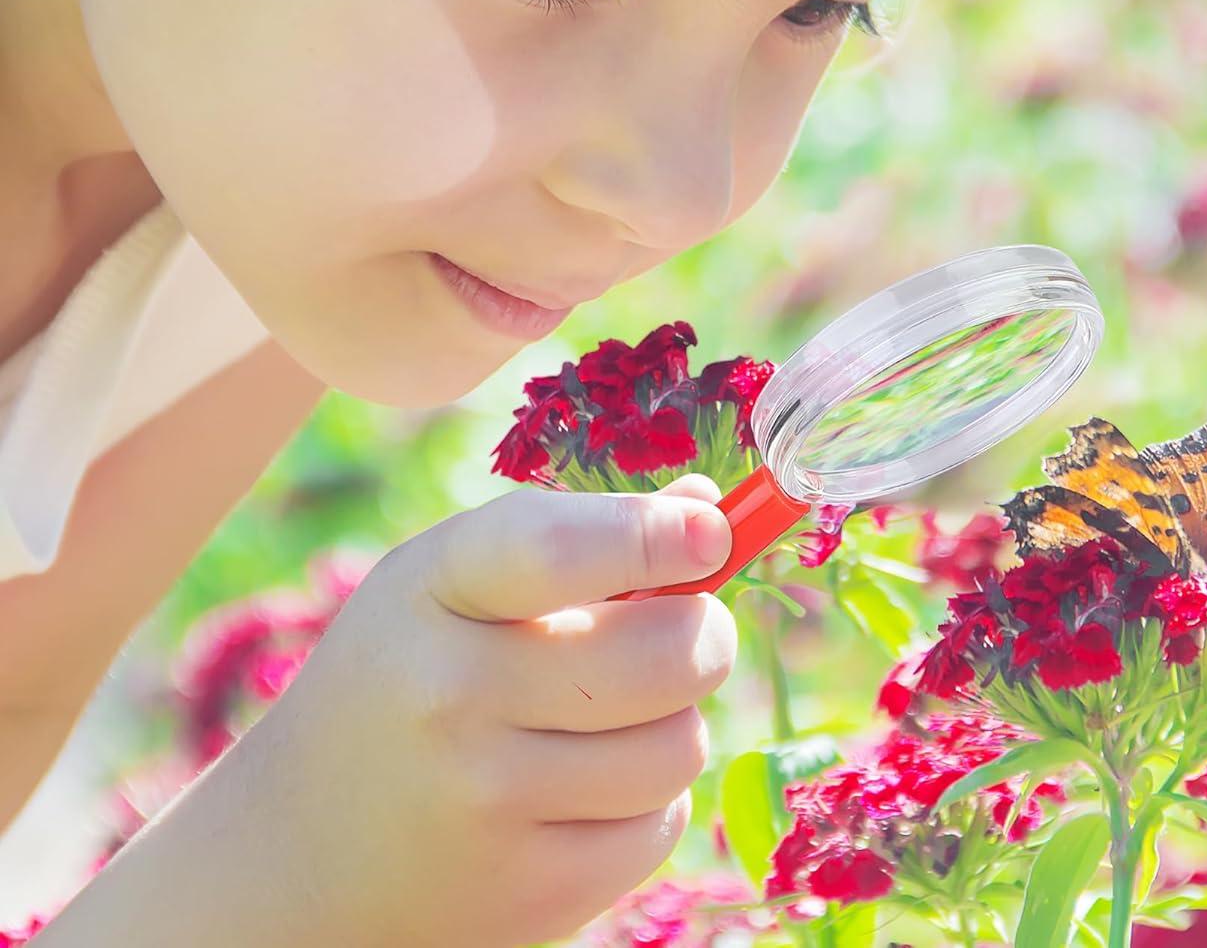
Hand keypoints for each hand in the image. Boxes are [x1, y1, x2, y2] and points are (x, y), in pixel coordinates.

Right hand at [201, 476, 735, 944]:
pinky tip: (582, 790)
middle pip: (664, 656)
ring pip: (679, 744)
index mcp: (432, 590)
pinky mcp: (530, 896)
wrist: (297, 854)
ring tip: (609, 716)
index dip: (650, 535)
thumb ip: (579, 538)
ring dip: (672, 720)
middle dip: (704, 632)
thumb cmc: (404, 677)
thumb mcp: (455, 582)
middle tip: (690, 627)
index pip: (556, 549)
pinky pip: (661, 826)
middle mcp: (452, 696)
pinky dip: (647, 801)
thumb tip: (706, 509)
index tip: (710, 530)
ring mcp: (489, 804)